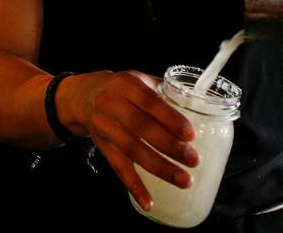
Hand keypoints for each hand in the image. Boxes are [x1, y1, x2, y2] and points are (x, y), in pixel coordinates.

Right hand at [58, 70, 198, 211]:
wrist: (84, 97)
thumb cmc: (121, 89)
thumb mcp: (139, 79)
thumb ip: (165, 91)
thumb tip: (198, 105)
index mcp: (127, 84)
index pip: (150, 102)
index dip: (170, 118)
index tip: (190, 134)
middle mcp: (113, 104)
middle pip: (142, 128)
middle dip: (170, 146)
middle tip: (193, 160)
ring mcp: (106, 127)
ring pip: (132, 150)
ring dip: (159, 168)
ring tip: (183, 180)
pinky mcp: (103, 147)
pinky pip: (118, 168)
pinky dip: (134, 186)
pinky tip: (148, 202)